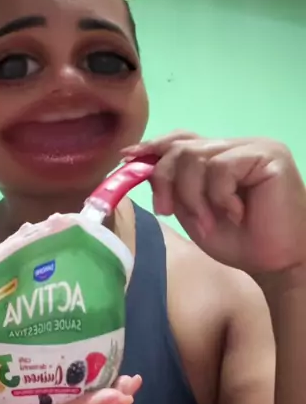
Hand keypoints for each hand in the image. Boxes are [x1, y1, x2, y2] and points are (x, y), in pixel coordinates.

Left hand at [123, 132, 305, 273]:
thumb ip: (174, 187)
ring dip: (193, 196)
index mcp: (220, 156)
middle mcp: (236, 146)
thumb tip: (139, 161)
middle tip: (169, 212)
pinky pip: (221, 168)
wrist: (276, 264)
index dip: (154, 146)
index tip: (127, 157)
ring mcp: (254, 147)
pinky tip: (236, 214)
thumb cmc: (240, 242)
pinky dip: (219, 197)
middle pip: (182, 148)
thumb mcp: (194, 212)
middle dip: (166, 181)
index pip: (182, 139)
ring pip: (196, 157)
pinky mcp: (268, 156)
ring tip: (208, 222)